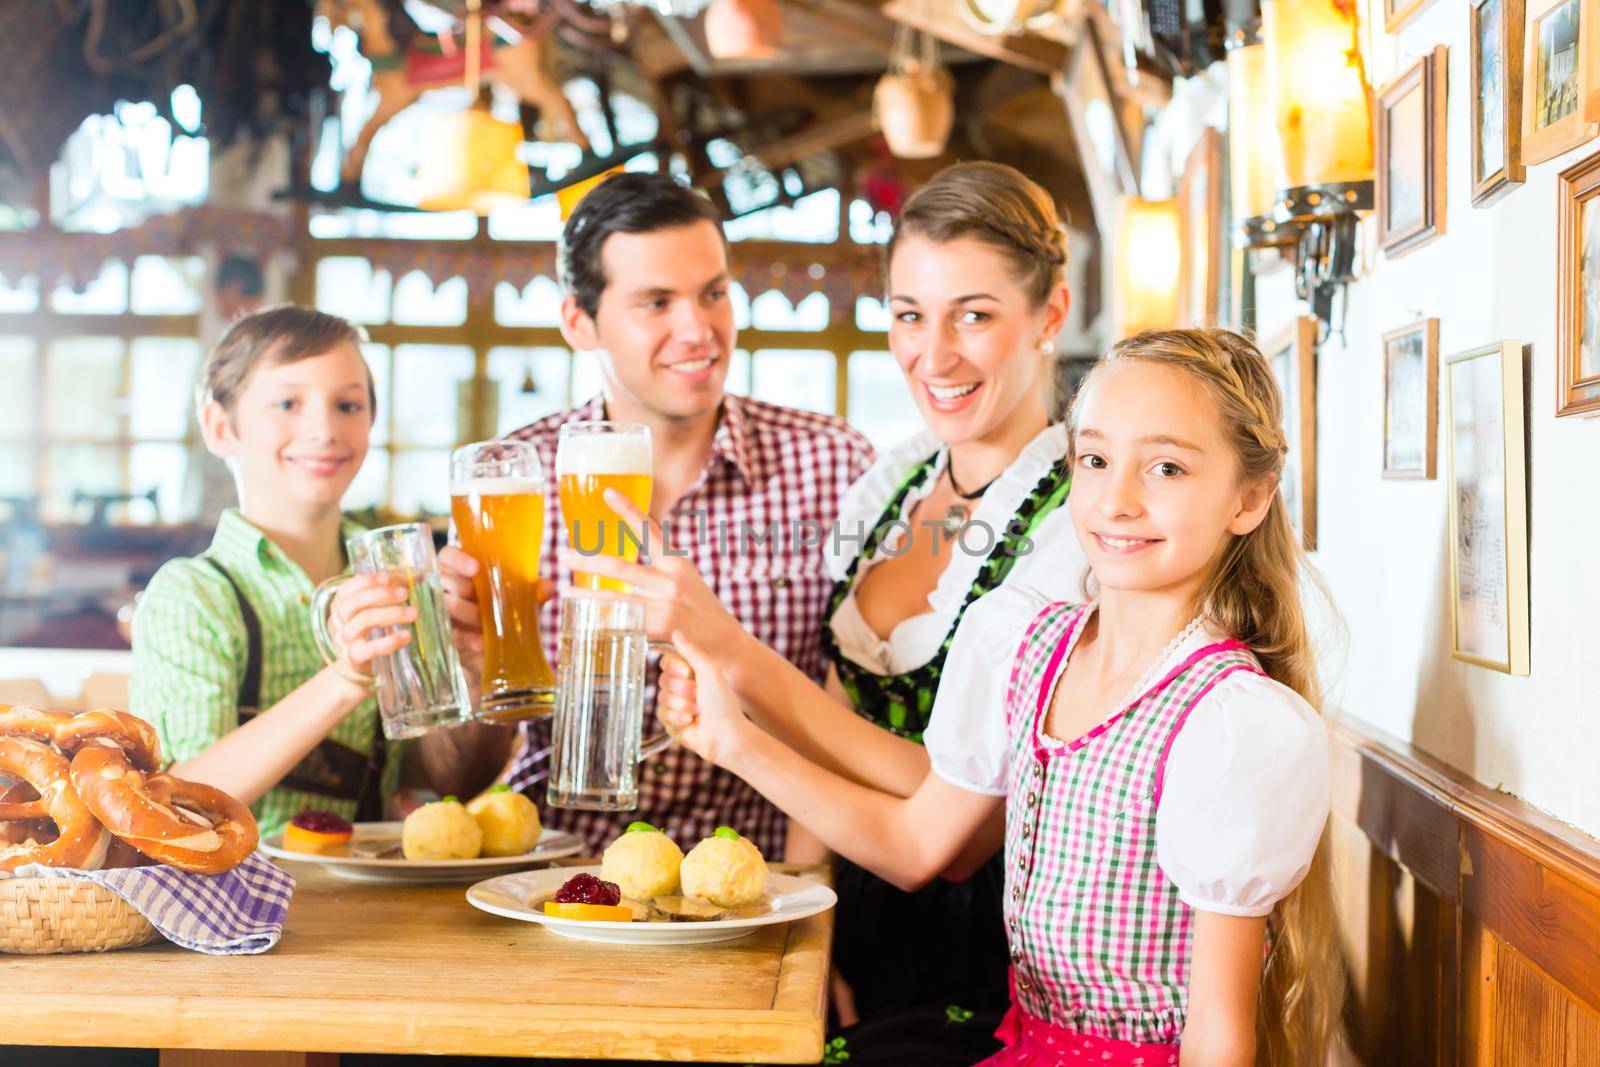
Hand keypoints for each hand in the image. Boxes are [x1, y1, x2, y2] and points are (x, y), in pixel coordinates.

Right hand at [328, 573, 415, 680]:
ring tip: (414, 613)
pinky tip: (407, 636)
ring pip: (363, 622)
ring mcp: (344, 640)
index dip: (366, 581)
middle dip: (381, 595)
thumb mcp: (375, 609)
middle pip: (354, 603)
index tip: (388, 578)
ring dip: (390, 614)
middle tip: (405, 593)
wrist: (358, 666)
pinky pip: (370, 649)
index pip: (346, 589)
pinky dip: (390, 641)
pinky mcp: (354, 658)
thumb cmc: (370, 630)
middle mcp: (338, 621)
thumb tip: (418, 576)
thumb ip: (391, 590)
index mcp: (340, 605)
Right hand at [438, 545, 554, 684]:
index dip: (458, 559)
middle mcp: (446, 587)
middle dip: (463, 589)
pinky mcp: (443, 636)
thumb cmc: (506, 613)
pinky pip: (450, 634)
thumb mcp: (522, 603)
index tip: (475, 568)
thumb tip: (548, 586)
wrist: (500, 652)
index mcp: (461, 570)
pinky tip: (481, 643)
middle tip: (482, 600)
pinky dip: (466, 638)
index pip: (448, 555)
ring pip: (443, 605)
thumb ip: (533, 593)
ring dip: (463, 611)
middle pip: (444, 579)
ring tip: (483, 622)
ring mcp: (441, 611)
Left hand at [559, 489, 745, 658]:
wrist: (729, 646)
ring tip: (566, 590)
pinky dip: (603, 623)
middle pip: (620, 565)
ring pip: (615, 597)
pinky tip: (586, 623)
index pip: (649, 529)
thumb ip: (662, 574)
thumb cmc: (704, 616)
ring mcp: (665, 604)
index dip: (628, 509)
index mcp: (677, 563)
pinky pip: (624, 623)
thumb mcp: (687, 584)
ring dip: (587, 594)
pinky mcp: (661, 628)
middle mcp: (671, 579)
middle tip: (564, 554)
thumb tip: (628, 571)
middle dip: (588, 559)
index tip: (608, 492)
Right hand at [657, 631, 753, 768]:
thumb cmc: (722, 702)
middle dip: (682, 689)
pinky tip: (690, 721)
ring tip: (698, 711)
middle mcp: (682, 686)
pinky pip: (661, 713)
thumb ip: (690, 650)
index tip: (687, 672)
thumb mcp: (708, 670)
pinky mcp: (670, 721)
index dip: (674, 667)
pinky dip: (677, 717)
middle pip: (663, 679)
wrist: (725, 735)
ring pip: (661, 697)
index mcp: (691, 671)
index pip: (667, 661)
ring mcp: (675, 703)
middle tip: (698, 696)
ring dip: (682, 705)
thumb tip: (676, 631)